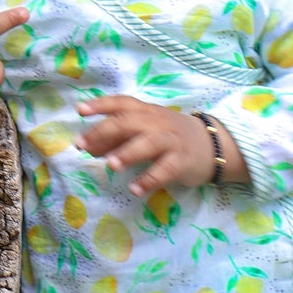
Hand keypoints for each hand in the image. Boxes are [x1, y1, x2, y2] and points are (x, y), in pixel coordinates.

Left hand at [76, 95, 243, 195]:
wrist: (212, 145)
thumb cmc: (169, 137)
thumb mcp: (143, 132)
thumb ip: (116, 138)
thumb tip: (87, 147)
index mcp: (146, 112)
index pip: (122, 103)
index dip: (101, 104)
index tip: (80, 110)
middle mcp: (157, 122)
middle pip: (129, 121)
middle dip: (104, 132)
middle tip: (82, 145)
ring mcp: (171, 141)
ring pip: (149, 142)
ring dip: (128, 153)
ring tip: (110, 165)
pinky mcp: (183, 160)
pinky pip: (165, 169)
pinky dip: (149, 179)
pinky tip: (135, 189)